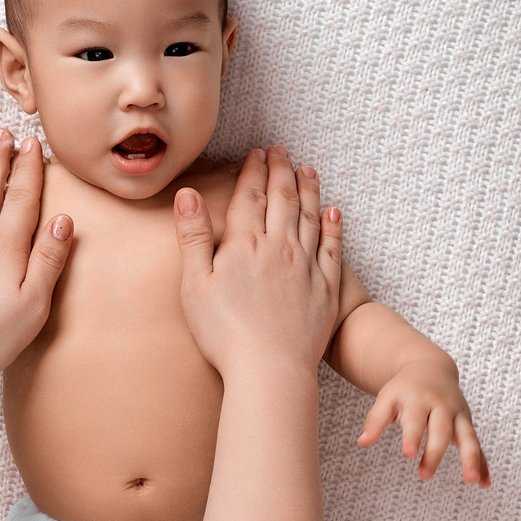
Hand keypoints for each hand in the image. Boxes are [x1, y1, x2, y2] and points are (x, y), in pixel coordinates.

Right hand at [174, 147, 342, 379]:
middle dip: (281, 170)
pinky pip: (333, 248)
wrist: (270, 369)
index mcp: (245, 244)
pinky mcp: (326, 288)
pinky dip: (333, 225)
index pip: (249, 196)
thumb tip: (187, 194)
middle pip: (282, 198)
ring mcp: (307, 266)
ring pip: (310, 216)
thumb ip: (194, 237)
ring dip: (308, 189)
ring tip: (307, 170)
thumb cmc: (224, 333)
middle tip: (281, 151)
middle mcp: (280, 247)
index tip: (256, 153)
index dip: (252, 171)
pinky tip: (333, 212)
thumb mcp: (194, 285)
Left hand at [358, 358, 490, 485]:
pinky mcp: (468, 424)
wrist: (430, 367)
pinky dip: (483, 464)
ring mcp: (458, 415)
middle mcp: (443, 406)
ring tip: (472, 480)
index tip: (408, 453)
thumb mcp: (387, 398)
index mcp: (420, 399)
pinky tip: (484, 483)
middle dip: (435, 453)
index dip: (412, 436)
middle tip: (424, 475)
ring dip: (471, 458)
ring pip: (468, 437)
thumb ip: (375, 420)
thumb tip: (362, 442)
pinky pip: (478, 445)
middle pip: (441, 431)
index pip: (416, 420)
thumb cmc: (405, 388)